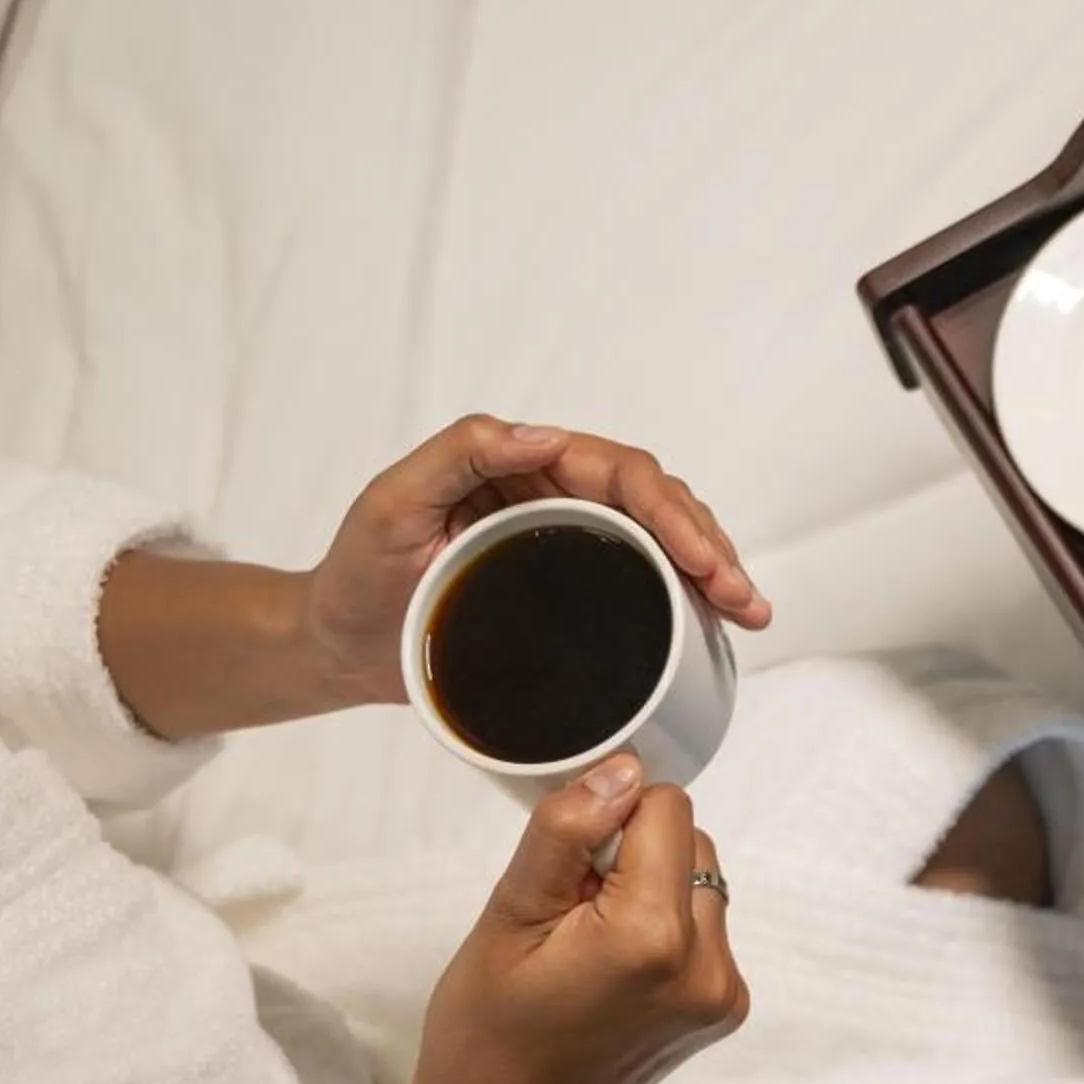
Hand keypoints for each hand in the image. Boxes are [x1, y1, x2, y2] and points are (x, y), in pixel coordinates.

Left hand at [303, 415, 773, 707]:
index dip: (672, 512)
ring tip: (747, 612)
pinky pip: (640, 585)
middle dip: (710, 545)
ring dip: (712, 570)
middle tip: (742, 599)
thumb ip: (459, 455)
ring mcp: (566, 548)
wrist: (336, 649)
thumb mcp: (389, 504)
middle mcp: (553, 498)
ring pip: (659, 543)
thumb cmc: (355, 579)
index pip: (620, 474)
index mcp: (523, 467)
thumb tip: (550, 434)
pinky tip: (714, 628)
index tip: (702, 561)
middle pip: (656, 505)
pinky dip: (684, 601)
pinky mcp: (570, 595)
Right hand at [411, 755, 749, 1083]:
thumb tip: (623, 770)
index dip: (610, 823)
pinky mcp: (727, 1007)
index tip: (568, 870)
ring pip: (702, 881)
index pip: (666, 808)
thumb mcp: (507, 916)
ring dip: (652, 891)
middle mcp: (707, 966)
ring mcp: (723, 993)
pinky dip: (667, 929)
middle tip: (571, 917)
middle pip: (692, 841)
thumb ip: (567, 834)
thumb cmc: (487, 1031)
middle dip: (634, 857)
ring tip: (591, 947)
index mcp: (652, 938)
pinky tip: (617, 971)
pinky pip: (706, 926)